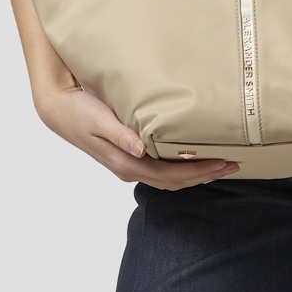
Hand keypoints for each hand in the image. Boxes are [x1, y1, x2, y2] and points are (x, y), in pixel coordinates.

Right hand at [34, 80, 239, 189]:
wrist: (59, 109)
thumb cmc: (79, 111)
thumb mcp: (99, 119)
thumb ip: (120, 134)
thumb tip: (140, 148)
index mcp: (126, 162)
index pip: (170, 174)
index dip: (197, 171)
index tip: (222, 162)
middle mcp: (129, 168)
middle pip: (174, 181)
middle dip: (204, 175)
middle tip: (232, 164)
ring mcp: (128, 164)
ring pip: (168, 178)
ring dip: (195, 174)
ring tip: (219, 164)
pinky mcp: (128, 156)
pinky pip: (160, 170)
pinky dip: (181, 168)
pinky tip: (192, 159)